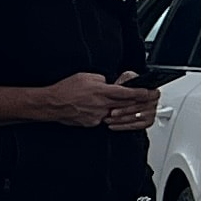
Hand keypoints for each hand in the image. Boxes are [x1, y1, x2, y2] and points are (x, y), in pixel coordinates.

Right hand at [21, 69, 155, 128]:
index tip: (149, 92)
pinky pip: (101, 119)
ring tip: (106, 103)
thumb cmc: (66, 89)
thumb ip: (101, 79)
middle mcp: (102, 104)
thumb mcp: (85, 76)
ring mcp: (97, 115)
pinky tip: (91, 109)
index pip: (127, 93)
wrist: (52, 104)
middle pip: (125, 105)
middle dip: (134, 103)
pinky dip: (101, 114)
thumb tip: (108, 83)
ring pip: (114, 113)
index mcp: (102, 91)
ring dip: (115, 109)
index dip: (140, 93)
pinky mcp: (91, 123)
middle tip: (140, 100)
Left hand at [103, 72, 160, 131]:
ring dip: (120, 120)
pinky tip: (113, 126)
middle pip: (139, 107)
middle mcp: (154, 102)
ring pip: (135, 118)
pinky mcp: (148, 122)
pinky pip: (135, 126)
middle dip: (124, 111)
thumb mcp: (128, 79)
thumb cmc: (126, 89)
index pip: (144, 95)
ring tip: (108, 119)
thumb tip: (128, 80)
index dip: (132, 98)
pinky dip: (123, 126)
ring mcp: (152, 113)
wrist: (126, 98)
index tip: (121, 100)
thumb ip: (129, 78)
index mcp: (153, 91)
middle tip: (112, 112)